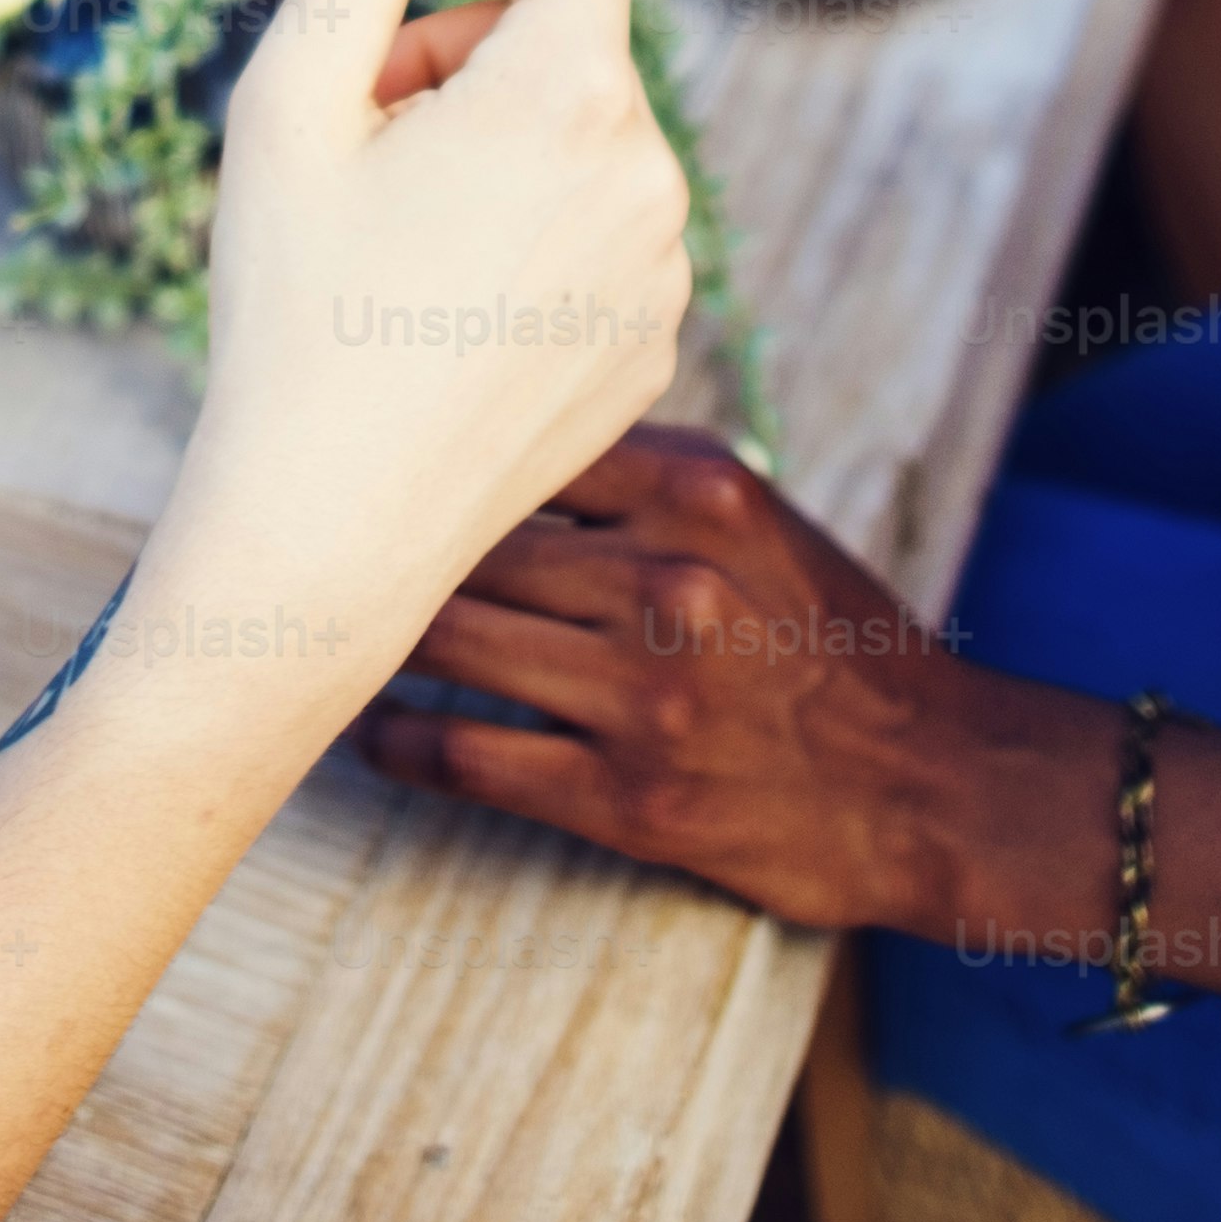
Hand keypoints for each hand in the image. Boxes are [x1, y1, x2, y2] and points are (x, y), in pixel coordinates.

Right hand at [136, 0, 695, 705]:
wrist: (332, 523)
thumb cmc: (295, 307)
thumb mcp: (289, 106)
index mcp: (569, 95)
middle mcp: (649, 174)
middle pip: (568, 43)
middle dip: (464, 48)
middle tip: (355, 122)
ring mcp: (664, 271)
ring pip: (585, 143)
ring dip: (496, 142)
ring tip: (390, 223)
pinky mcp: (653, 347)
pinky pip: (601, 236)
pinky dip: (530, 230)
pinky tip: (437, 303)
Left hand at [359, 426, 987, 937]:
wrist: (930, 783)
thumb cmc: (828, 636)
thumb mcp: (759, 519)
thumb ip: (639, 470)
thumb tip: (484, 424)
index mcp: (699, 489)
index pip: (514, 438)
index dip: (419, 438)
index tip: (349, 440)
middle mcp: (668, 581)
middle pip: (465, 538)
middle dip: (371, 533)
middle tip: (290, 527)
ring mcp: (646, 695)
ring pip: (451, 642)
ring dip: (368, 637)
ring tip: (306, 627)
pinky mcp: (630, 797)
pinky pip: (471, 758)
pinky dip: (400, 743)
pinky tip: (368, 732)